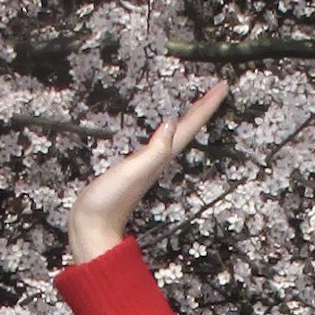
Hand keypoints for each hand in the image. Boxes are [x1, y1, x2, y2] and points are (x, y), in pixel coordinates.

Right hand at [65, 82, 228, 263]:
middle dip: (203, 108)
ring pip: (176, 135)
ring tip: (200, 102)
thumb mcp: (132, 172)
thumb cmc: (109, 202)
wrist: (91, 227)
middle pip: (187, 129)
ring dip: (189, 118)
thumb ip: (153, 151)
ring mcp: (148, 164)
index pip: (188, 127)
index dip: (206, 106)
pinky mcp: (135, 168)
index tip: (223, 86)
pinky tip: (165, 127)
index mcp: (161, 157)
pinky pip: (159, 142)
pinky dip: (167, 129)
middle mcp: (159, 159)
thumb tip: (172, 122)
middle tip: (218, 88)